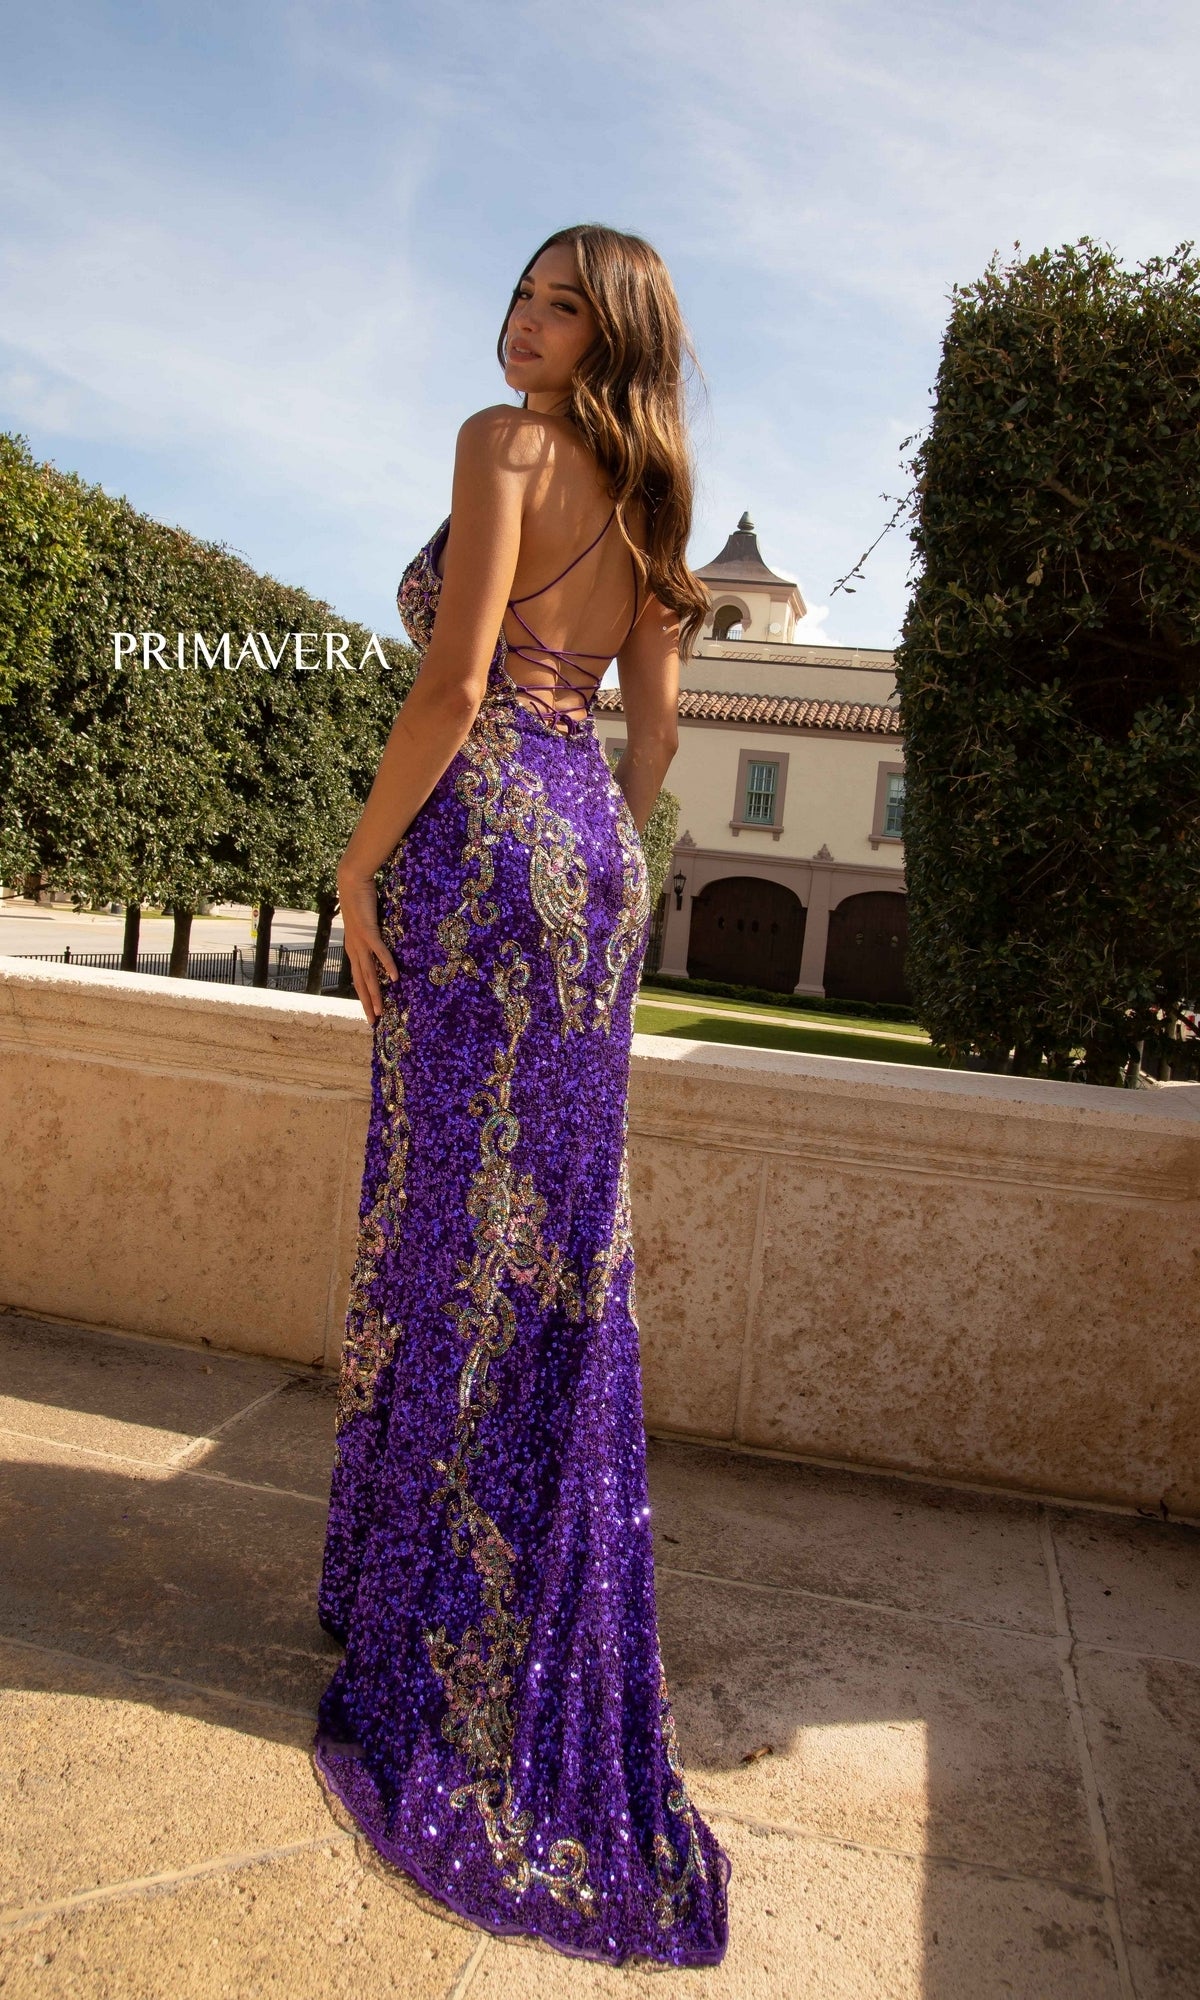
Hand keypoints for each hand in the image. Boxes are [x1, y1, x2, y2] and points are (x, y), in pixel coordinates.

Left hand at [336, 868, 398, 1022]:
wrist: (351, 882)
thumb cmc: (359, 900)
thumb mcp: (364, 923)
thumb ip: (370, 935)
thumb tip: (378, 943)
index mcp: (352, 948)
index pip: (357, 978)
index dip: (363, 996)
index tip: (369, 1011)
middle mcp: (354, 949)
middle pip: (360, 982)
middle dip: (367, 1002)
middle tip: (373, 1021)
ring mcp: (360, 942)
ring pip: (368, 973)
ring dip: (375, 992)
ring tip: (381, 1009)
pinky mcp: (368, 931)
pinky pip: (379, 952)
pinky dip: (386, 965)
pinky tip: (394, 978)